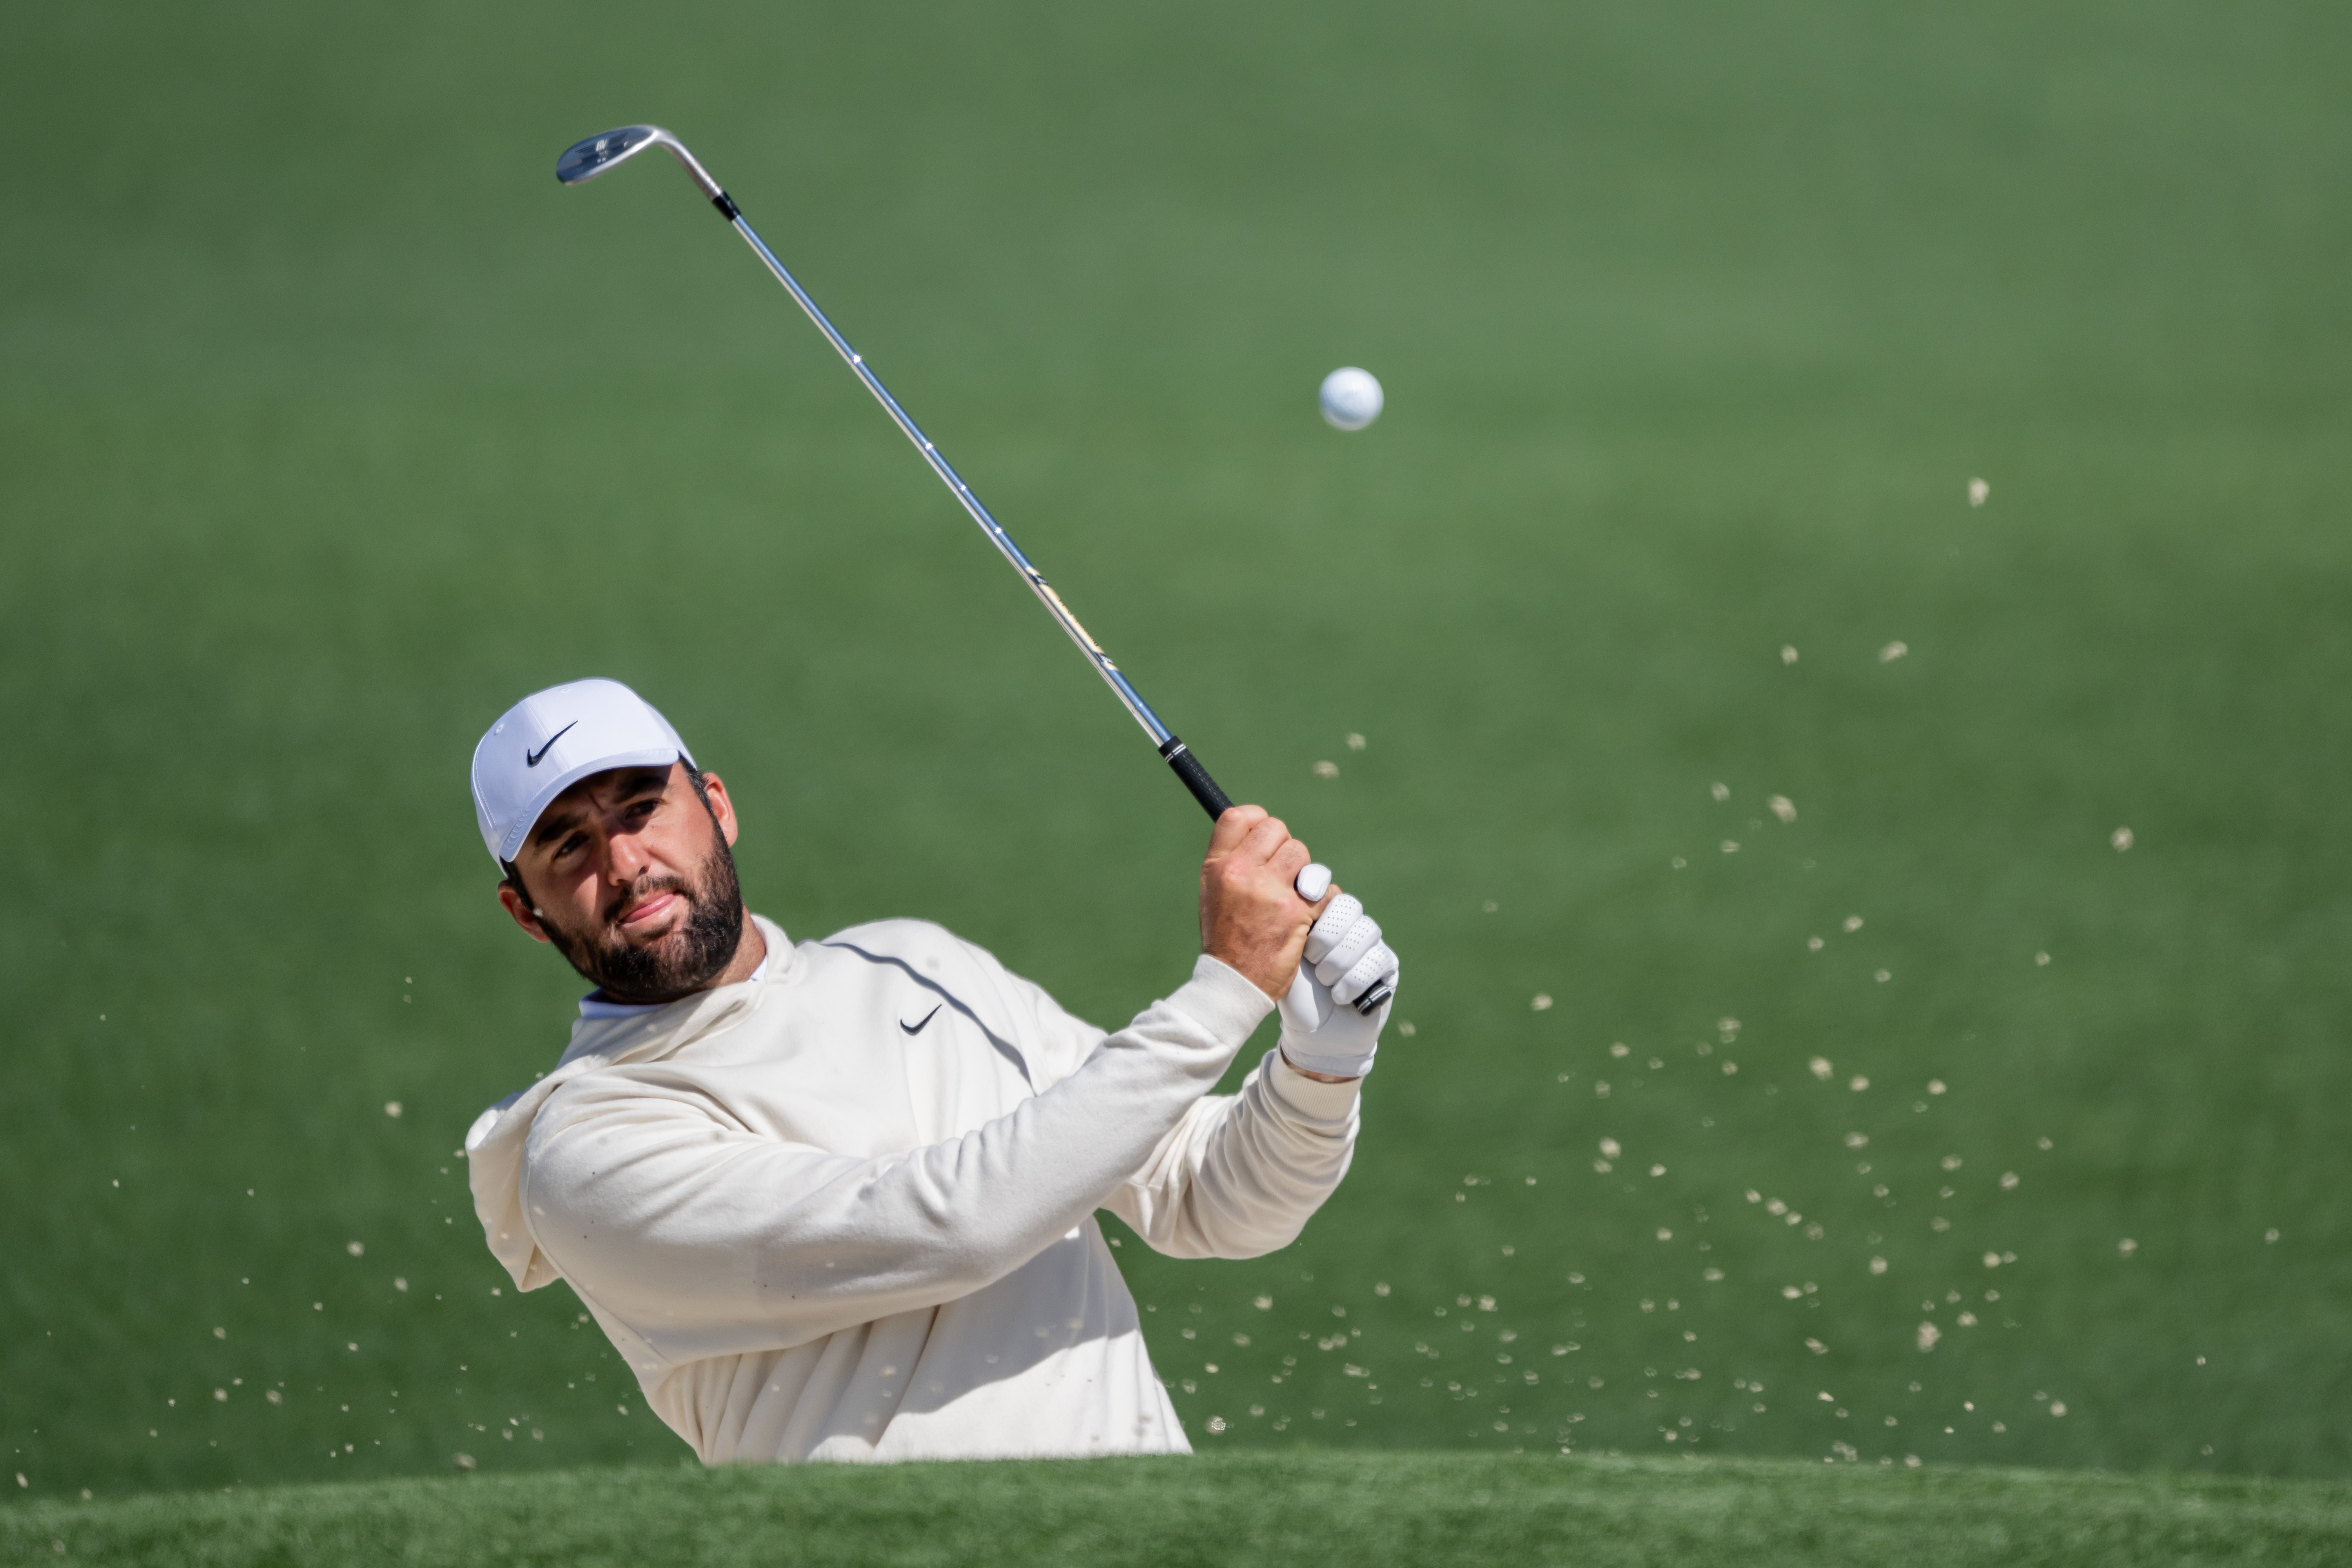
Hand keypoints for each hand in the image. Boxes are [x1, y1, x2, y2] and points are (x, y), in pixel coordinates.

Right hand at [1199, 806, 1324, 1000]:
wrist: (1233, 981)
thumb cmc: (1226, 935)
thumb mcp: (1214, 891)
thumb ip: (1235, 859)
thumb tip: (1262, 828)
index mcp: (1217, 866)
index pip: (1239, 816)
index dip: (1258, 819)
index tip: (1265, 837)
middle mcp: (1241, 872)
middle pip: (1278, 829)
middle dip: (1285, 849)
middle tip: (1280, 874)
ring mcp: (1269, 891)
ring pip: (1303, 856)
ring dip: (1304, 874)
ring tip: (1291, 896)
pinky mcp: (1296, 912)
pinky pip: (1324, 889)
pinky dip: (1321, 902)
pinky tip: (1306, 917)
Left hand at [1277, 894, 1398, 1079]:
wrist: (1315, 1036)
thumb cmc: (1296, 997)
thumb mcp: (1286, 960)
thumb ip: (1292, 927)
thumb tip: (1299, 889)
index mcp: (1322, 916)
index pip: (1329, 889)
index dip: (1319, 892)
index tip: (1306, 900)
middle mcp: (1349, 925)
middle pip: (1349, 906)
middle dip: (1327, 935)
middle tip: (1311, 959)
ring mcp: (1371, 944)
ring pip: (1365, 931)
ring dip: (1339, 962)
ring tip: (1325, 982)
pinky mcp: (1387, 965)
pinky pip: (1378, 959)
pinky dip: (1354, 981)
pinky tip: (1341, 997)